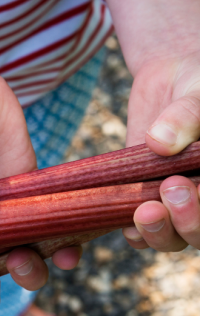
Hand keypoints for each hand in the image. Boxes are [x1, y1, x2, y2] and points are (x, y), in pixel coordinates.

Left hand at [123, 53, 199, 251]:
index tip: (181, 185)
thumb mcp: (197, 92)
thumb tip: (159, 142)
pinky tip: (123, 221)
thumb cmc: (196, 82)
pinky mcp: (144, 200)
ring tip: (144, 211)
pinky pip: (141, 230)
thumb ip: (186, 116)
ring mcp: (177, 205)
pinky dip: (132, 231)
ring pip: (173, 238)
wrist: (173, 77)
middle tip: (166, 192)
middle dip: (186, 222)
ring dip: (158, 232)